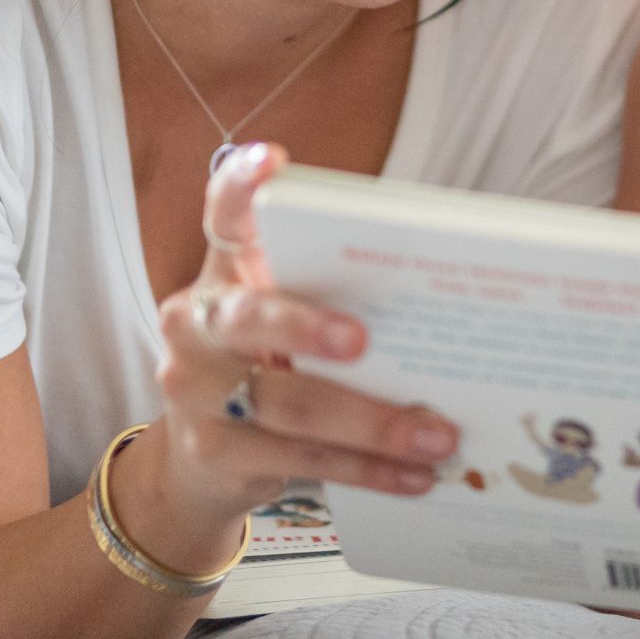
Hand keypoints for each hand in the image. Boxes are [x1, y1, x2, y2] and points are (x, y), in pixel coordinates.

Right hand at [146, 143, 461, 527]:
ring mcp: (197, 393)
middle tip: (363, 339)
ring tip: (438, 435)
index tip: (272, 163)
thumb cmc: (269, 365)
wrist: (201, 464)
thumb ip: (330, 293)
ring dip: (373, 423)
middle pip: (250, 317)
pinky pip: (303, 461)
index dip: (240, 187)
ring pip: (291, 405)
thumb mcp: (282, 319)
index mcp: (222, 274)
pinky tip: (415, 476)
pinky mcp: (216, 453)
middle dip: (305, 327)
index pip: (224, 218)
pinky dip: (367, 469)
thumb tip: (443, 283)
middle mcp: (196, 326)